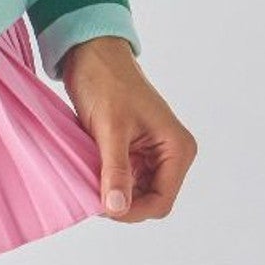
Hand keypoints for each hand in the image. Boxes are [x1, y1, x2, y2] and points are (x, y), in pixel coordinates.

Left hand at [59, 36, 197, 221]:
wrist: (91, 53)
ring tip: (88, 180)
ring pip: (134, 191)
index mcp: (177, 148)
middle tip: (91, 195)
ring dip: (112, 191)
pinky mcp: (133, 149)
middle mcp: (169, 154)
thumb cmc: (106, 81)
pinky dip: (106, 179)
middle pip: (148, 200)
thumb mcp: (111, 129)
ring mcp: (151, 153)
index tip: (102, 207)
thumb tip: (117, 208)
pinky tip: (89, 172)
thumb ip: (116, 171)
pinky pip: (123, 177)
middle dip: (122, 202)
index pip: (161, 201)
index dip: (132, 210)